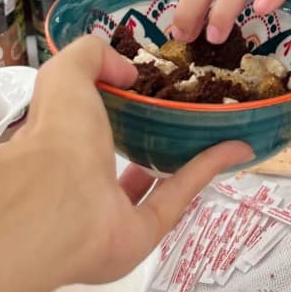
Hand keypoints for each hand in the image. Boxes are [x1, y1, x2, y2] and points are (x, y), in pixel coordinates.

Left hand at [22, 35, 250, 284]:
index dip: (110, 104)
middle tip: (183, 107)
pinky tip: (234, 147)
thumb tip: (128, 70)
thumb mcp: (65, 75)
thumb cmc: (56, 135)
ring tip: (213, 128)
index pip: (80, 126)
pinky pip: (178, 197)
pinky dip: (207, 169)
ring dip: (184, 155)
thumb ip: (92, 56)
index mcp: (57, 146)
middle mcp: (81, 183)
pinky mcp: (141, 235)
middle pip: (118, 159)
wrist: (57, 203)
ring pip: (152, 182)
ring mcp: (111, 214)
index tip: (142, 83)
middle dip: (150, 134)